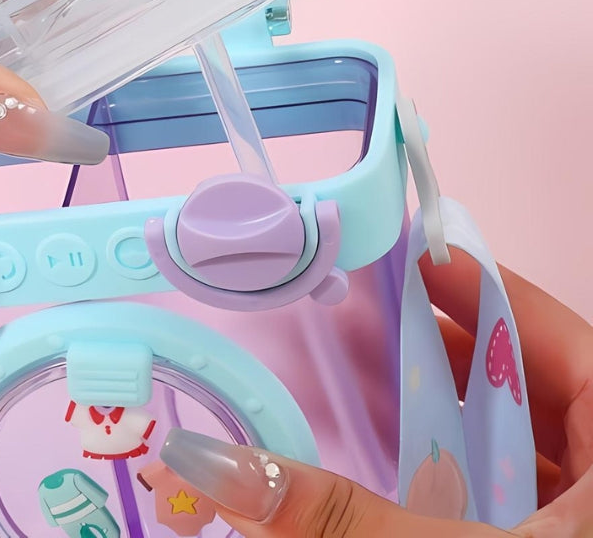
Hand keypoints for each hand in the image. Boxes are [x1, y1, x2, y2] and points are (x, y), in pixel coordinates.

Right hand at [161, 258, 592, 536]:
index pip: (548, 325)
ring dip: (441, 416)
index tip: (394, 251)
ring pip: (520, 445)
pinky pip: (517, 500)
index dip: (468, 282)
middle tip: (354, 314)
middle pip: (526, 379)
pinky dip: (458, 480)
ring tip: (363, 380)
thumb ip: (339, 519)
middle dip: (436, 347)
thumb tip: (214, 466)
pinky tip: (401, 475)